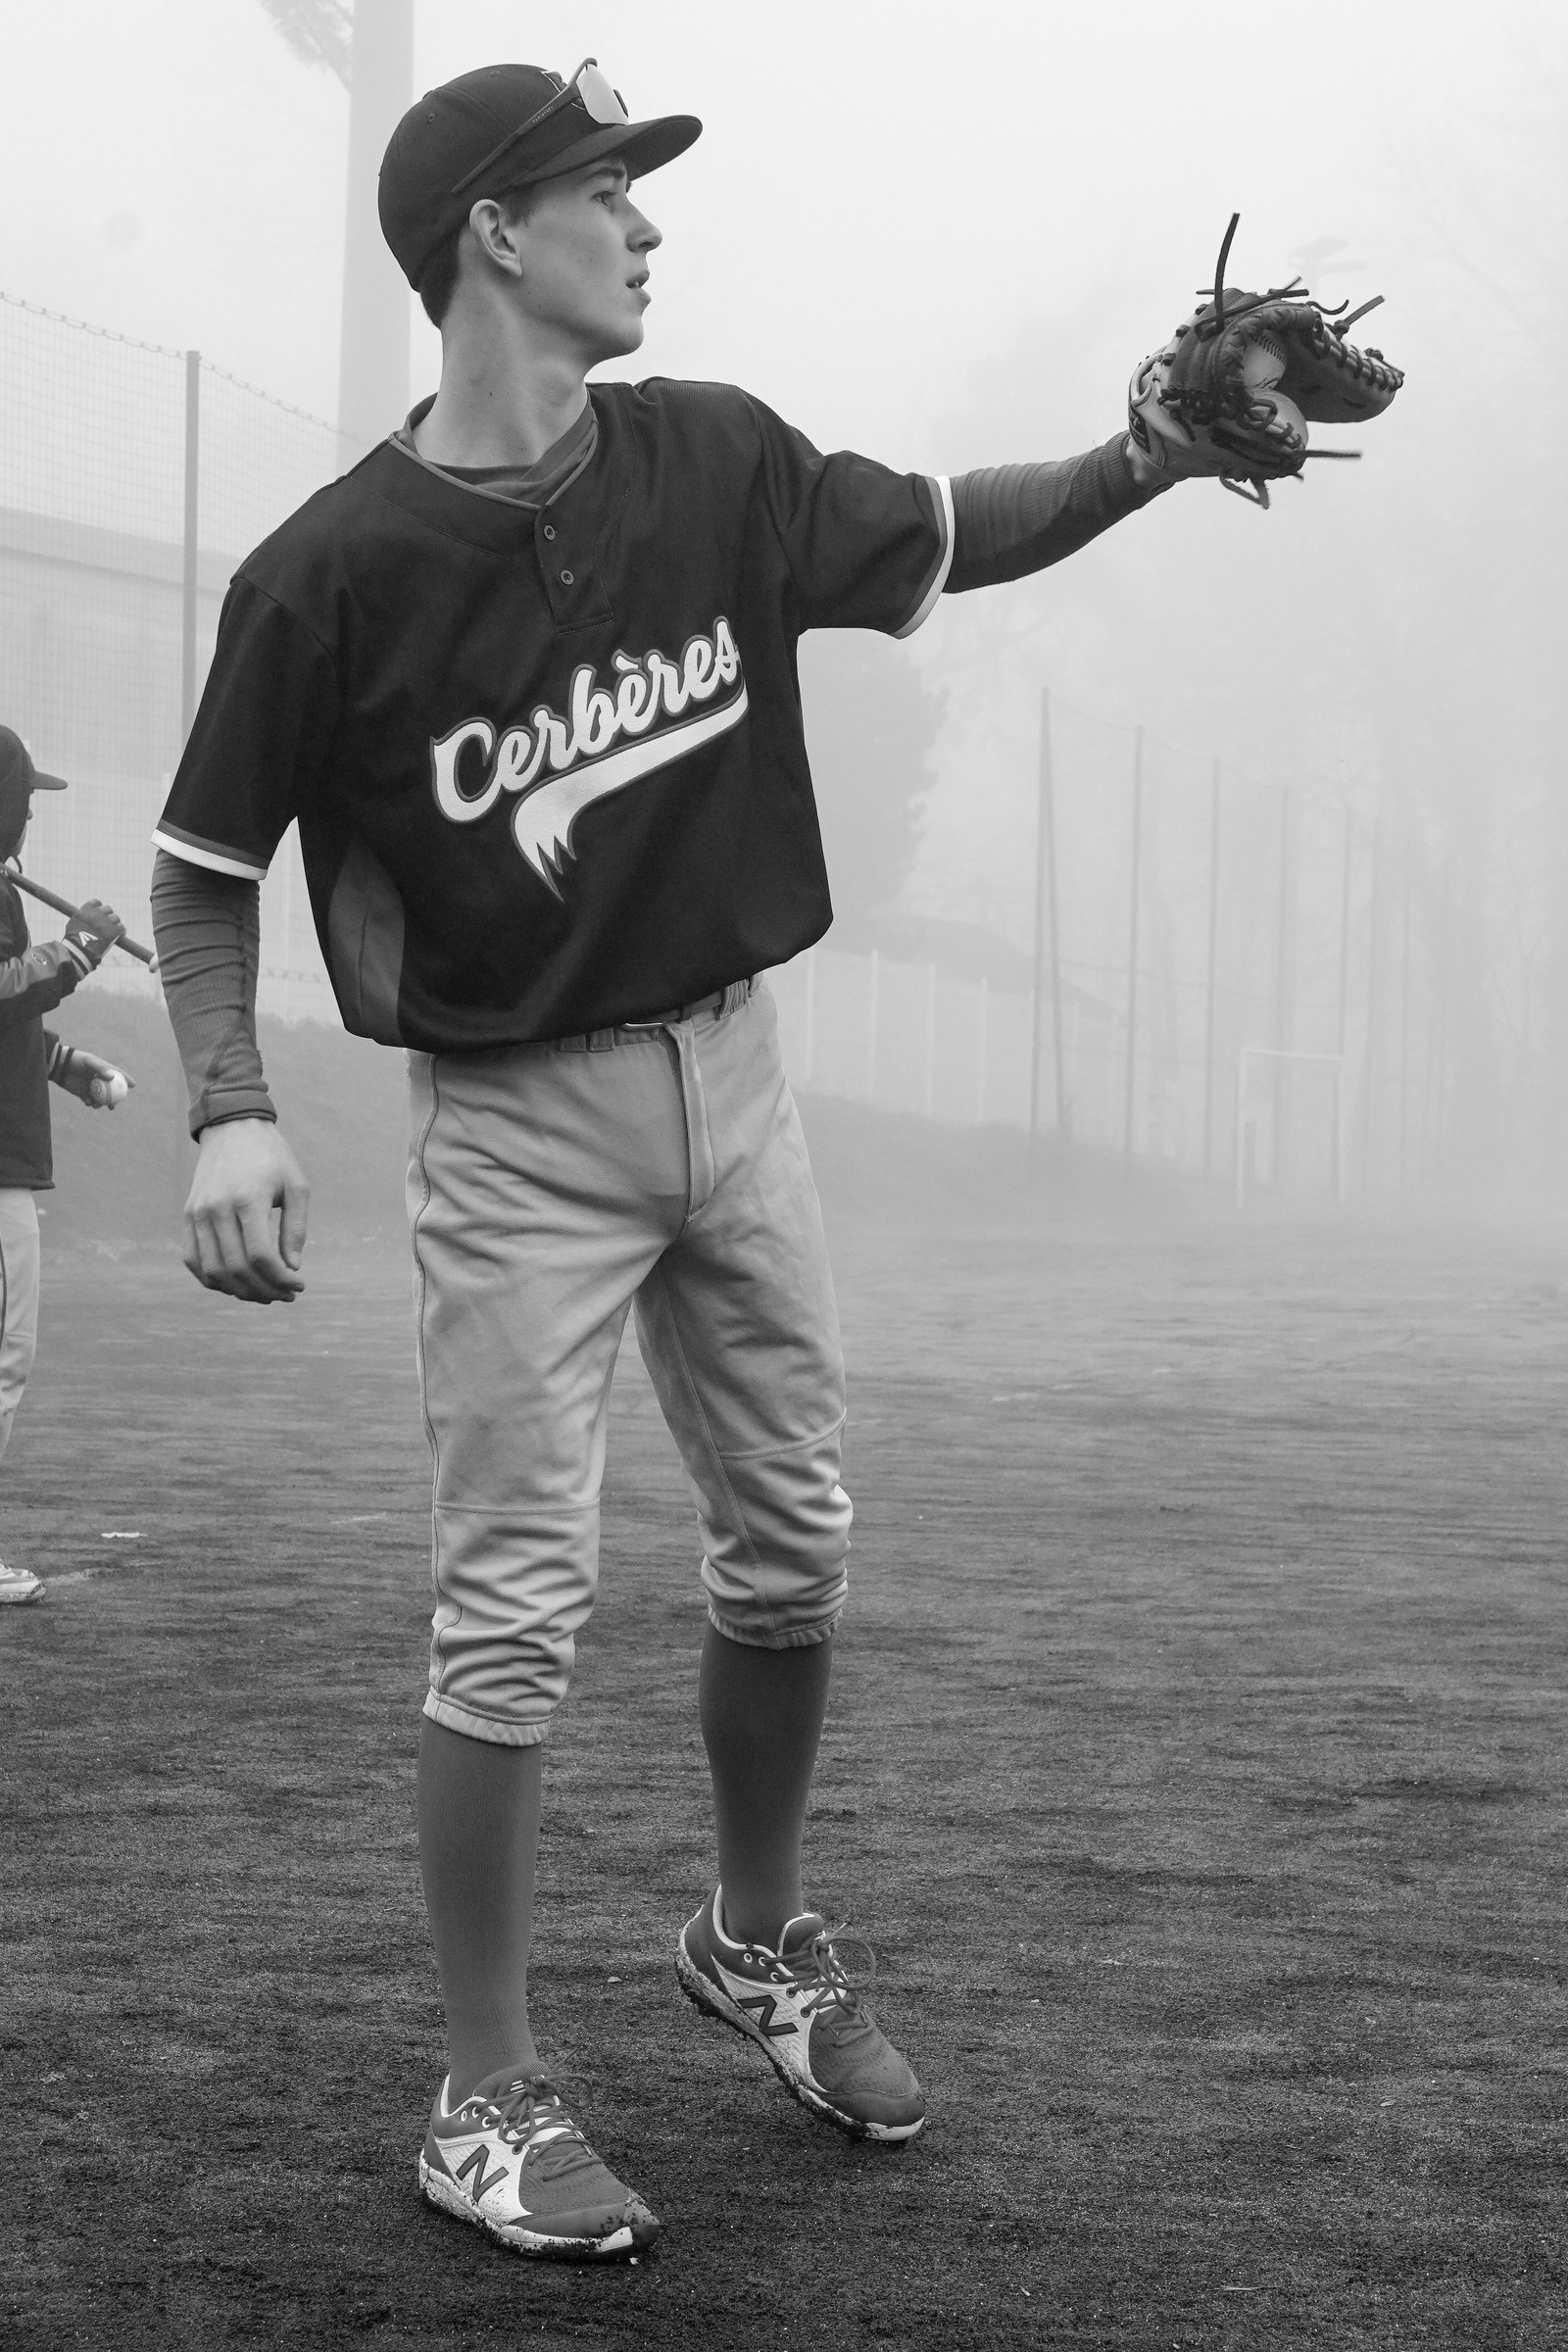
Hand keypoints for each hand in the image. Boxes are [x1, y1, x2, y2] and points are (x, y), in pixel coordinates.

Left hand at [57, 1048, 131, 1108]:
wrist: (59, 1066)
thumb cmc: (76, 1060)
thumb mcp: (89, 1062)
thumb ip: (100, 1068)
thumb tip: (112, 1077)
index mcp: (102, 1070)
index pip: (117, 1075)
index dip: (126, 1079)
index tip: (133, 1085)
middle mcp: (98, 1079)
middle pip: (110, 1090)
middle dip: (115, 1098)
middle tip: (115, 1104)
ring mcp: (90, 1086)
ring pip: (100, 1098)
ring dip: (100, 1103)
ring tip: (96, 1106)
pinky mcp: (81, 1092)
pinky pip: (88, 1100)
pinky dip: (89, 1102)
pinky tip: (87, 1102)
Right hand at [63, 898, 125, 973]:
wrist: (79, 951)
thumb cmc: (73, 941)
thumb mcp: (72, 924)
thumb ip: (81, 918)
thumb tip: (86, 917)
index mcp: (85, 910)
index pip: (96, 902)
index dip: (99, 908)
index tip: (100, 913)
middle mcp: (96, 914)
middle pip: (108, 909)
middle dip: (108, 915)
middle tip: (108, 923)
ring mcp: (105, 922)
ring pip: (115, 918)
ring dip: (115, 923)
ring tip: (113, 930)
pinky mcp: (113, 931)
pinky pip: (121, 927)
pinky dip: (121, 931)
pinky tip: (120, 935)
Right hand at [184, 1117, 308, 1304]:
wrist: (232, 1127)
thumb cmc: (272, 1157)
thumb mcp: (297, 1186)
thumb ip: (295, 1229)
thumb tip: (292, 1268)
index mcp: (248, 1198)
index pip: (260, 1255)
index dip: (280, 1279)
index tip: (299, 1285)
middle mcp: (217, 1208)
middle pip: (237, 1268)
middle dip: (265, 1290)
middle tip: (286, 1295)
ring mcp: (198, 1213)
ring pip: (212, 1270)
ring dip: (240, 1291)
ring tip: (264, 1294)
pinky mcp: (188, 1216)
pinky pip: (192, 1260)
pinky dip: (212, 1279)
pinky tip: (236, 1284)